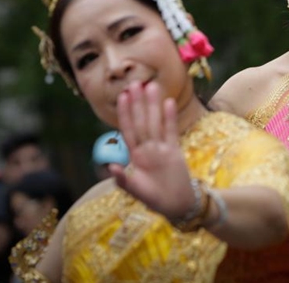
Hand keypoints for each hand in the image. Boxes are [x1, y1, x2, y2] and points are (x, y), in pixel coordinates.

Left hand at [109, 81, 194, 219]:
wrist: (176, 204)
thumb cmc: (154, 199)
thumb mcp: (135, 191)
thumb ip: (123, 179)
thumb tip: (111, 165)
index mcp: (134, 156)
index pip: (128, 129)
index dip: (125, 113)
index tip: (122, 97)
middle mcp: (147, 148)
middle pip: (142, 121)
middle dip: (138, 103)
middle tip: (136, 83)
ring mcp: (161, 147)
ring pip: (155, 122)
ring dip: (153, 105)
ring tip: (152, 86)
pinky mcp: (175, 150)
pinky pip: (171, 131)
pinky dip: (170, 117)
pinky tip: (169, 102)